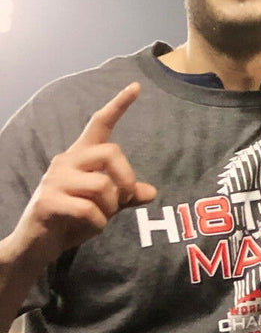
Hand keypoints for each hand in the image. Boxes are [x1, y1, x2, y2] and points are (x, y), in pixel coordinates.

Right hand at [9, 83, 156, 267]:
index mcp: (80, 156)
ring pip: (103, 185)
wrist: (37, 245)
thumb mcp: (104, 205)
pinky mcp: (47, 201)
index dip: (119, 105)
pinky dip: (98, 223)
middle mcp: (66, 161)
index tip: (136, 86)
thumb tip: (151, 191)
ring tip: (98, 217)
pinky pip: (89, 209)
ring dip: (110, 208)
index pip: (99, 123)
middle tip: (123, 199)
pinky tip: (89, 227)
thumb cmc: (72, 220)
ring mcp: (54, 180)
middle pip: (112, 152)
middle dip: (127, 179)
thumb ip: (125, 195)